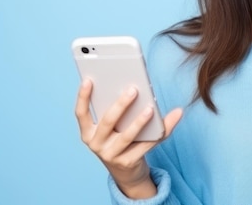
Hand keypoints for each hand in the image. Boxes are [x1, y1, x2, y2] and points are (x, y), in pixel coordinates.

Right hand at [75, 79, 182, 197]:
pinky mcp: (128, 162)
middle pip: (108, 121)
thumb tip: (139, 86)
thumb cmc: (120, 139)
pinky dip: (159, 132)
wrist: (127, 171)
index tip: (88, 79)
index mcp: (89, 131)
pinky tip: (171, 118)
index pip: (81, 113)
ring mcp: (111, 155)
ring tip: (150, 108)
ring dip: (139, 121)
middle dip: (121, 104)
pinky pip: (145, 145)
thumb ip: (122, 107)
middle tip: (134, 89)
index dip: (83, 97)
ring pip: (126, 135)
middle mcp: (96, 144)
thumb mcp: (115, 126)